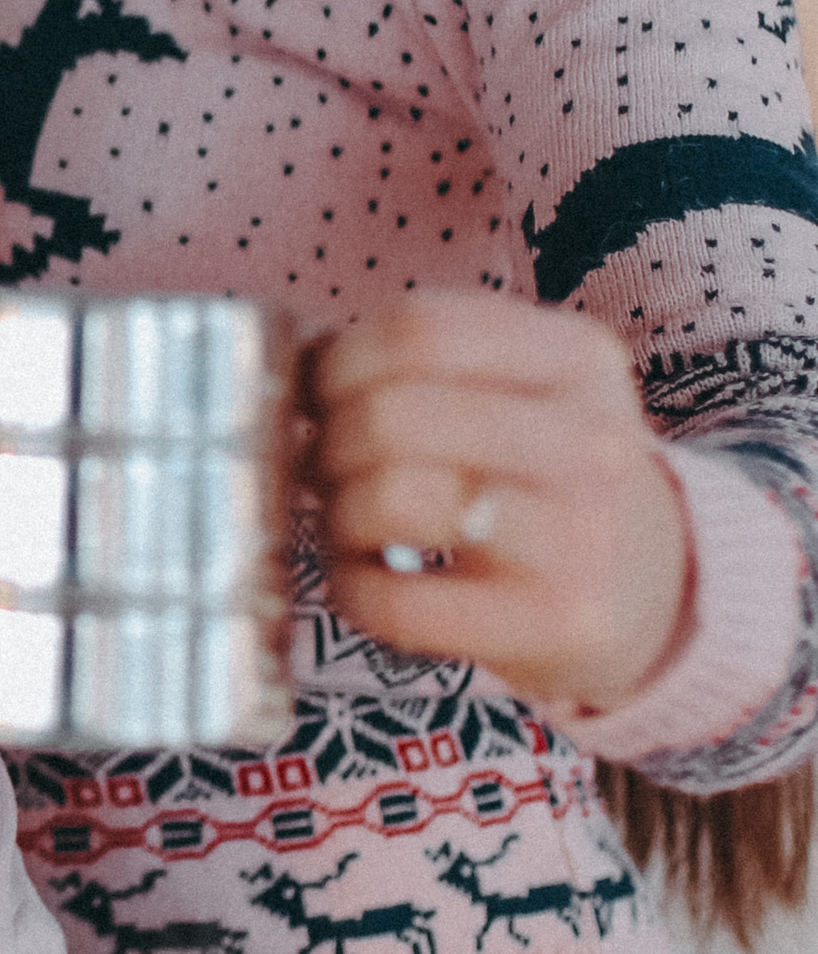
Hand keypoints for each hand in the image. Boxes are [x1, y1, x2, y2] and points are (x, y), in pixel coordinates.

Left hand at [304, 292, 689, 713]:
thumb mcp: (529, 393)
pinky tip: (367, 580)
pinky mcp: (553, 624)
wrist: (657, 595)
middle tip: (326, 465)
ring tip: (349, 521)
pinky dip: (351, 590)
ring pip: (393, 498)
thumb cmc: (551, 481)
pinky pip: (397, 602)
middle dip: (328, 441)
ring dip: (337, 513)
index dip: (338, 359)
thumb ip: (428, 363)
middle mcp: (590, 441)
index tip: (319, 391)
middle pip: (395, 414)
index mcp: (579, 360)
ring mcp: (578, 538)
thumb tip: (295, 366)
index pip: (422, 329)